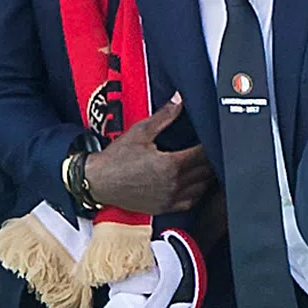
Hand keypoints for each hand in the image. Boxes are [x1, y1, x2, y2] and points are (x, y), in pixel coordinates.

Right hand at [83, 94, 213, 214]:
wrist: (96, 182)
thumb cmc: (116, 158)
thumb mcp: (140, 132)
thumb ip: (164, 116)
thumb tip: (179, 99)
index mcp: (171, 165)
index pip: (203, 154)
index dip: (210, 144)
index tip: (211, 137)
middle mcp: (173, 184)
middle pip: (205, 171)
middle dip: (210, 159)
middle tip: (209, 149)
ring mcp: (169, 198)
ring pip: (201, 188)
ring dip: (206, 176)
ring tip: (203, 164)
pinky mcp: (163, 208)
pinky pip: (190, 202)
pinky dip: (196, 193)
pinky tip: (193, 183)